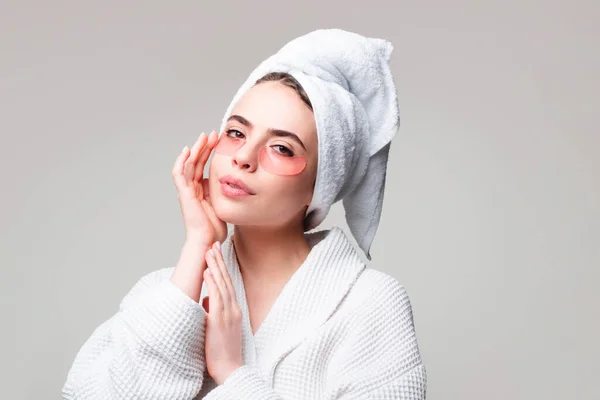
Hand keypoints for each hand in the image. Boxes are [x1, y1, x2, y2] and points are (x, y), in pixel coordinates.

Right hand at [172, 131, 226, 247]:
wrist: (207, 241)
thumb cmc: (214, 228)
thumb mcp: (222, 204)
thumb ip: (221, 192)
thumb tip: (230, 181)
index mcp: (200, 190)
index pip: (203, 165)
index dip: (209, 152)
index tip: (219, 140)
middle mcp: (192, 188)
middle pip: (196, 161)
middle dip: (204, 146)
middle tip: (213, 133)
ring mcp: (187, 191)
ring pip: (188, 164)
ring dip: (196, 149)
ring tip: (204, 137)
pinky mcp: (184, 194)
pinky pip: (179, 175)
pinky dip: (181, 162)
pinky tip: (187, 151)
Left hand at [202, 241, 243, 384]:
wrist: (229, 368)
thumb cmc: (222, 350)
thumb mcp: (218, 325)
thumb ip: (213, 310)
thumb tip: (206, 298)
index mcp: (233, 309)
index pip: (227, 282)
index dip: (222, 266)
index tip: (216, 251)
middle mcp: (233, 308)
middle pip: (226, 279)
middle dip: (218, 260)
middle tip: (213, 242)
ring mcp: (228, 314)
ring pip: (221, 284)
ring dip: (215, 266)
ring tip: (209, 251)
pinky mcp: (220, 321)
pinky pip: (216, 298)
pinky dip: (212, 283)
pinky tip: (207, 272)